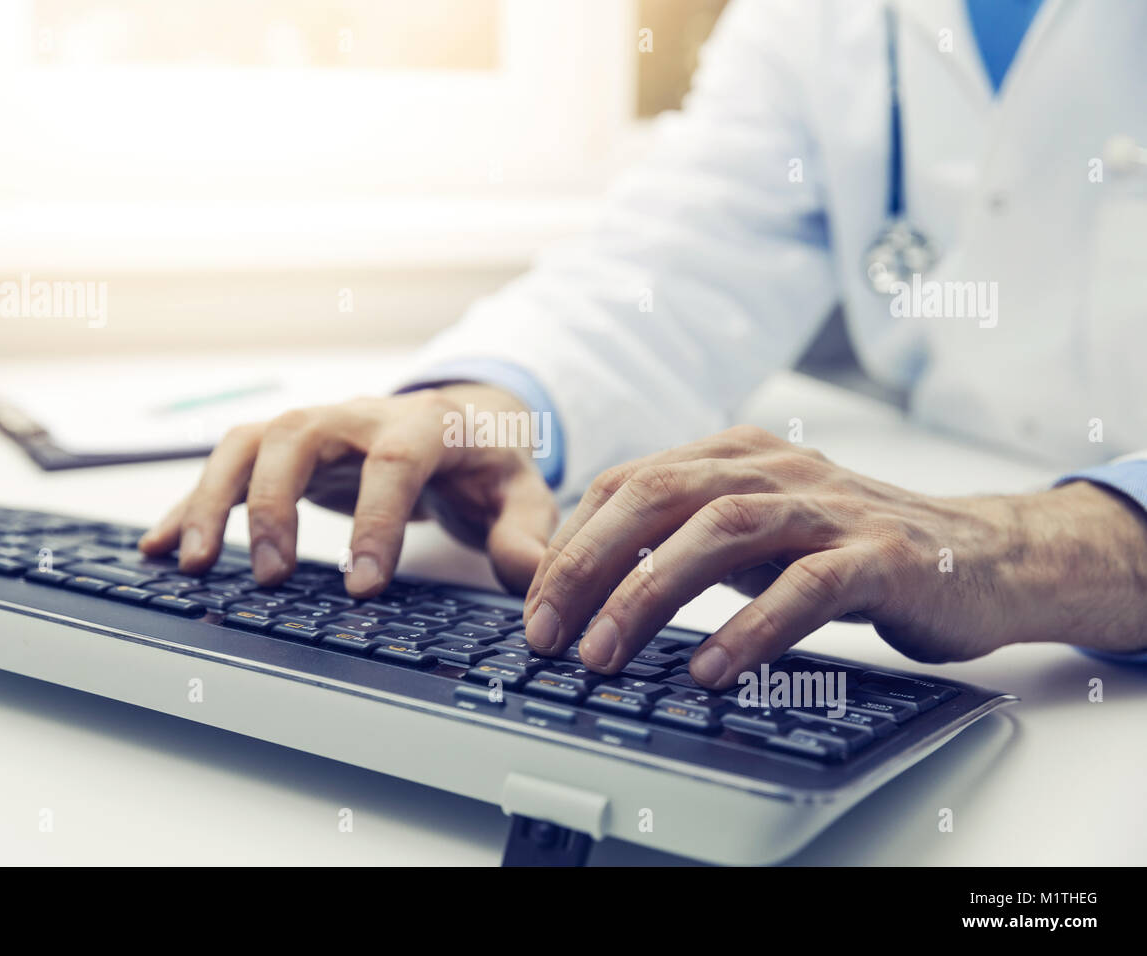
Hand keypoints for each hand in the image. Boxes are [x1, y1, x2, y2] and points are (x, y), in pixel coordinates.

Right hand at [139, 385, 558, 595]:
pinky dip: (188, 503)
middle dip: (275, 504)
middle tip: (270, 577)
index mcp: (425, 424)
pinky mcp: (284, 450)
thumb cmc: (485, 462)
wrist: (457, 423)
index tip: (364, 586)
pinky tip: (158, 546)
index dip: (377, 520)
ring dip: (213, 499)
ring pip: (247, 444)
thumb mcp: (520, 493)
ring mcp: (314, 428)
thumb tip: (533, 579)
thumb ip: (524, 534)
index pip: (395, 461)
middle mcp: (358, 416)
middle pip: (298, 437)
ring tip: (191, 564)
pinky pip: (226, 465)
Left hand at [521, 425, 1146, 686]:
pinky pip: (806, 586)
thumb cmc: (852, 549)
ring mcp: (831, 508)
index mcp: (737, 455)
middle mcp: (776, 468)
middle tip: (545, 630)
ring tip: (603, 653)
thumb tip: (591, 579)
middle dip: (587, 563)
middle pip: (659, 495)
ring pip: (721, 530)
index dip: (572, 540)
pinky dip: (751, 626)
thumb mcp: (757, 533)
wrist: (983, 556)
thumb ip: (688, 538)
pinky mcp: (882, 556)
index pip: (630, 482)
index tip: (533, 602)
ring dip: (650, 593)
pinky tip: (709, 668)